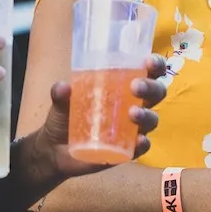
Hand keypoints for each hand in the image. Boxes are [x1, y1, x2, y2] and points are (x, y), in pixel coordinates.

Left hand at [23, 57, 168, 181]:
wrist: (54, 149)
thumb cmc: (65, 117)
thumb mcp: (60, 102)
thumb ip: (60, 94)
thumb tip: (63, 87)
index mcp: (123, 85)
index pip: (147, 71)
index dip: (155, 65)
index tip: (149, 62)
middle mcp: (134, 104)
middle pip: (156, 93)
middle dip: (151, 88)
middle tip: (135, 87)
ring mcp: (132, 128)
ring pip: (152, 119)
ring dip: (147, 115)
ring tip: (133, 113)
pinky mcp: (128, 149)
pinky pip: (143, 147)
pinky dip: (143, 143)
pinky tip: (138, 140)